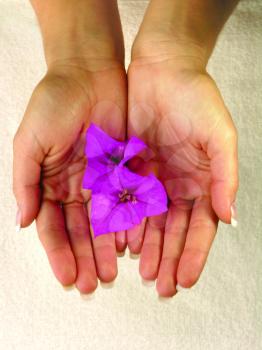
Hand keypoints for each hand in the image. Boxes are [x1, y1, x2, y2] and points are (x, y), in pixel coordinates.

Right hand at [13, 59, 126, 292]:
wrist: (88, 73)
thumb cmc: (53, 102)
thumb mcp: (29, 141)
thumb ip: (25, 182)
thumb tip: (24, 221)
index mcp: (49, 182)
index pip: (52, 226)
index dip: (59, 253)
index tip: (67, 277)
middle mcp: (74, 186)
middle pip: (79, 231)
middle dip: (84, 257)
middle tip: (91, 284)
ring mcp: (99, 179)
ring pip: (103, 222)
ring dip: (105, 248)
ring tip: (110, 272)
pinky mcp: (121, 169)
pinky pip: (125, 200)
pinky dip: (126, 223)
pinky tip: (130, 244)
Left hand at [127, 48, 237, 296]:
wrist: (163, 70)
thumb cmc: (196, 99)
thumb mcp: (219, 136)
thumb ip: (226, 177)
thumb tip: (230, 216)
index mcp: (203, 181)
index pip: (200, 227)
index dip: (194, 254)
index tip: (185, 280)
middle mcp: (179, 185)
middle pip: (174, 231)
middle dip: (169, 258)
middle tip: (161, 287)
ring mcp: (154, 178)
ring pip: (151, 222)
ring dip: (148, 248)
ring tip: (143, 272)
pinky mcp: (131, 168)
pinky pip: (128, 201)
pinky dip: (127, 224)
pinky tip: (124, 243)